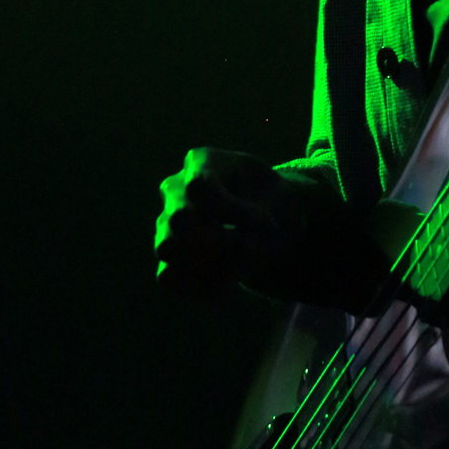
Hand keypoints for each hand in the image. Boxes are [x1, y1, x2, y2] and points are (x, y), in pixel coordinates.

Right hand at [155, 147, 386, 306]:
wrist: (265, 216)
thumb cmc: (272, 198)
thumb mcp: (283, 202)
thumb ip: (269, 222)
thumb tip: (250, 250)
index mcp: (204, 161)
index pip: (200, 190)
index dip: (234, 213)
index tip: (263, 221)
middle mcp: (175, 188)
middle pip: (179, 222)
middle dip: (221, 243)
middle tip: (251, 248)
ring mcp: (165, 221)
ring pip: (169, 251)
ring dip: (211, 265)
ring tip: (241, 264)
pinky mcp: (167, 256)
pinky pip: (168, 278)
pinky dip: (200, 286)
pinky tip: (228, 281)